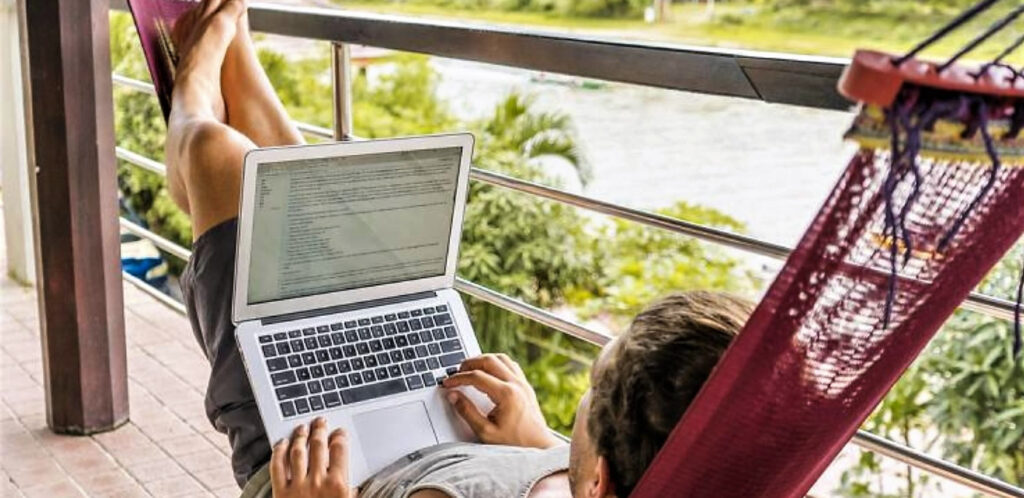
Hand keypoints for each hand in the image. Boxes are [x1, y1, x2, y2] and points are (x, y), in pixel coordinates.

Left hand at [270, 417, 356, 497]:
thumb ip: (349, 492)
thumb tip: (351, 485)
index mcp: (338, 485)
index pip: (339, 449)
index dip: (339, 436)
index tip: (339, 431)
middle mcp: (318, 482)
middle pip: (318, 445)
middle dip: (319, 430)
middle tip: (319, 422)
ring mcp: (298, 486)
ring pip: (298, 452)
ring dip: (300, 436)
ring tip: (302, 428)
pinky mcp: (280, 493)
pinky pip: (277, 467)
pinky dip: (278, 452)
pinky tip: (281, 444)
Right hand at [442, 354, 562, 449]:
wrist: (539, 447)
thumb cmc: (515, 442)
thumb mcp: (485, 432)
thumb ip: (467, 412)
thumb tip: (453, 395)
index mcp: (506, 394)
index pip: (477, 377)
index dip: (458, 378)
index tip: (448, 383)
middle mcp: (516, 384)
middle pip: (489, 360)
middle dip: (469, 363)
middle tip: (456, 372)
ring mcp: (523, 383)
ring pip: (501, 358)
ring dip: (483, 360)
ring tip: (470, 369)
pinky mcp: (526, 386)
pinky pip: (510, 365)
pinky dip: (496, 363)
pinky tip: (488, 372)